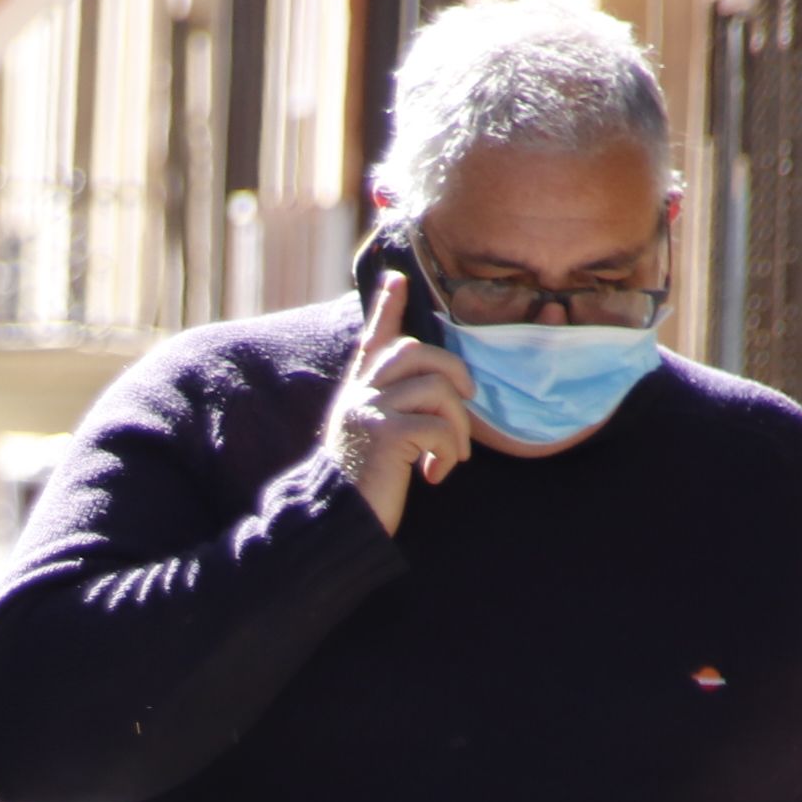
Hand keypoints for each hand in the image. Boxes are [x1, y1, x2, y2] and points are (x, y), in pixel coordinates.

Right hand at [324, 272, 479, 535]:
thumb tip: (443, 394)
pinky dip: (450, 452)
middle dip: (453, 371)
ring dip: (457, 425)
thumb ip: (392, 410)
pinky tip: (435, 475)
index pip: (373, 339)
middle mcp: (360, 394)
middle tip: (467, 401)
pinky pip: (439, 427)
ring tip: (452, 456)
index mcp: (358, 393)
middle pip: (415, 350)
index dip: (386, 307)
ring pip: (436, 388)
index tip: (397, 278)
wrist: (334, 523)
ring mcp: (370, 410)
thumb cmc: (362, 487)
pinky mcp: (385, 434)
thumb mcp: (371, 439)